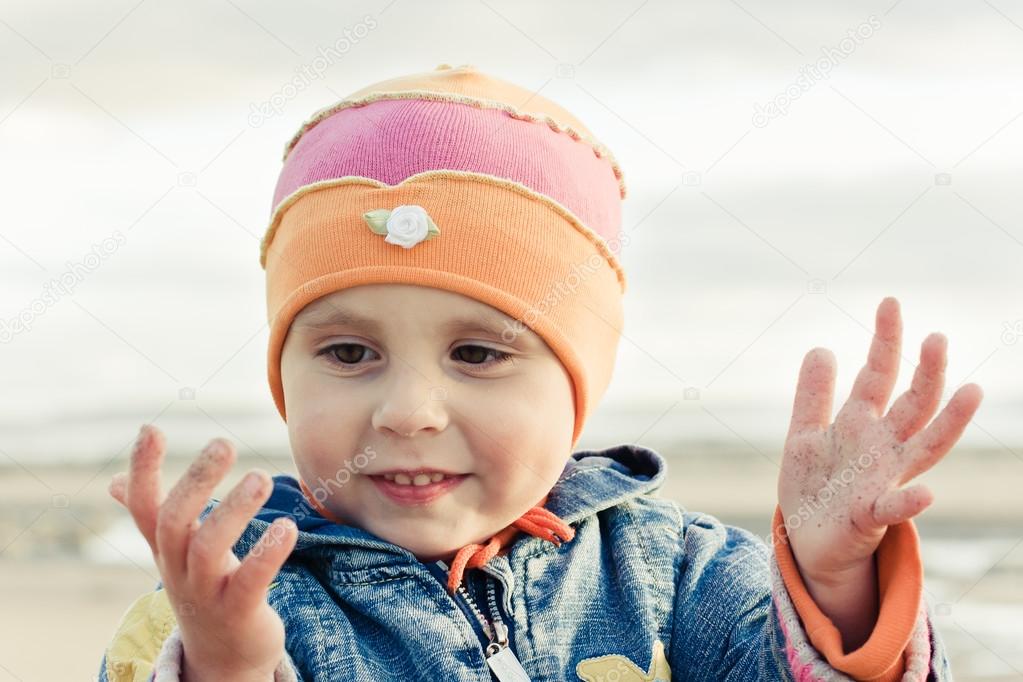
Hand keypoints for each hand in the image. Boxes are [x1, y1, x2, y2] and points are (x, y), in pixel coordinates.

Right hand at [108, 424, 296, 680]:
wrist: (221, 656)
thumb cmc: (201, 588)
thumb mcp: (173, 552)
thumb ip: (149, 516)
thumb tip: (113, 482)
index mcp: (165, 547)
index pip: (142, 505)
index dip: (142, 469)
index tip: (150, 428)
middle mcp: (178, 567)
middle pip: (174, 520)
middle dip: (196, 480)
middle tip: (224, 442)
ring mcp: (205, 592)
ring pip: (209, 547)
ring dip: (235, 509)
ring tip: (262, 477)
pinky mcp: (238, 611)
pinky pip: (250, 581)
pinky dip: (267, 553)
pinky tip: (288, 527)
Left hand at [778, 297, 981, 644]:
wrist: (808, 541)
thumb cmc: (814, 486)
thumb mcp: (804, 434)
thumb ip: (813, 395)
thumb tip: (822, 347)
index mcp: (861, 425)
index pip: (879, 375)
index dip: (885, 341)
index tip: (890, 302)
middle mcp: (882, 448)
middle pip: (913, 403)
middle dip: (926, 371)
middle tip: (937, 336)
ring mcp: (883, 481)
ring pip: (925, 447)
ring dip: (947, 421)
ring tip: (970, 390)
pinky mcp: (871, 517)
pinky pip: (895, 509)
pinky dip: (909, 502)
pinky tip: (923, 493)